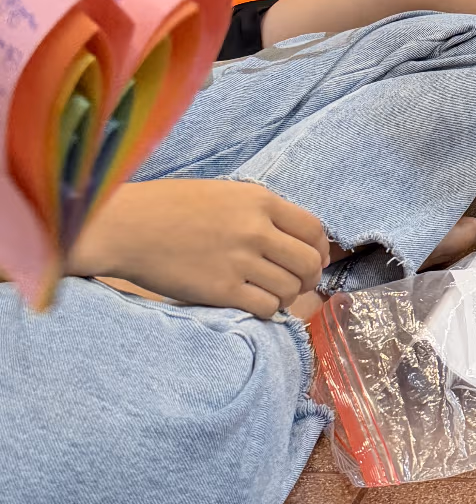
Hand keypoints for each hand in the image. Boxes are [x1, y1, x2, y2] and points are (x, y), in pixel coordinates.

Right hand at [68, 180, 329, 318]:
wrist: (127, 226)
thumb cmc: (169, 206)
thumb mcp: (224, 194)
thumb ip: (259, 211)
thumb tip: (291, 237)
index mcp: (259, 201)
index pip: (313, 228)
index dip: (321, 249)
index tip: (316, 259)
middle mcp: (255, 230)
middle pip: (308, 262)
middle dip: (310, 277)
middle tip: (299, 284)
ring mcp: (239, 261)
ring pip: (289, 289)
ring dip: (287, 296)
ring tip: (271, 294)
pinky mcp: (221, 290)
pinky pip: (265, 307)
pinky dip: (267, 310)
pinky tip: (254, 305)